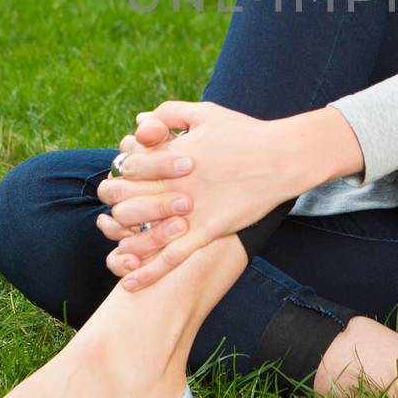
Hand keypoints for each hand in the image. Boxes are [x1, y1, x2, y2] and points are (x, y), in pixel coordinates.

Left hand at [96, 101, 303, 290]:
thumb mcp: (204, 113)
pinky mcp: (207, 231)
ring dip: (125, 243)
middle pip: (127, 202)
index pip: (127, 169)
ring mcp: (190, 209)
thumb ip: (169, 113)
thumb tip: (140, 120)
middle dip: (116, 209)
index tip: (124, 183)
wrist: (281, 158)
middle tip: (115, 217)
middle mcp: (175, 183)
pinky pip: (171, 257)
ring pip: (142, 233)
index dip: (120, 176)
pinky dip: (148, 273)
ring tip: (118, 252)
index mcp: (170, 155)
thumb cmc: (244, 133)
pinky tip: (128, 284)